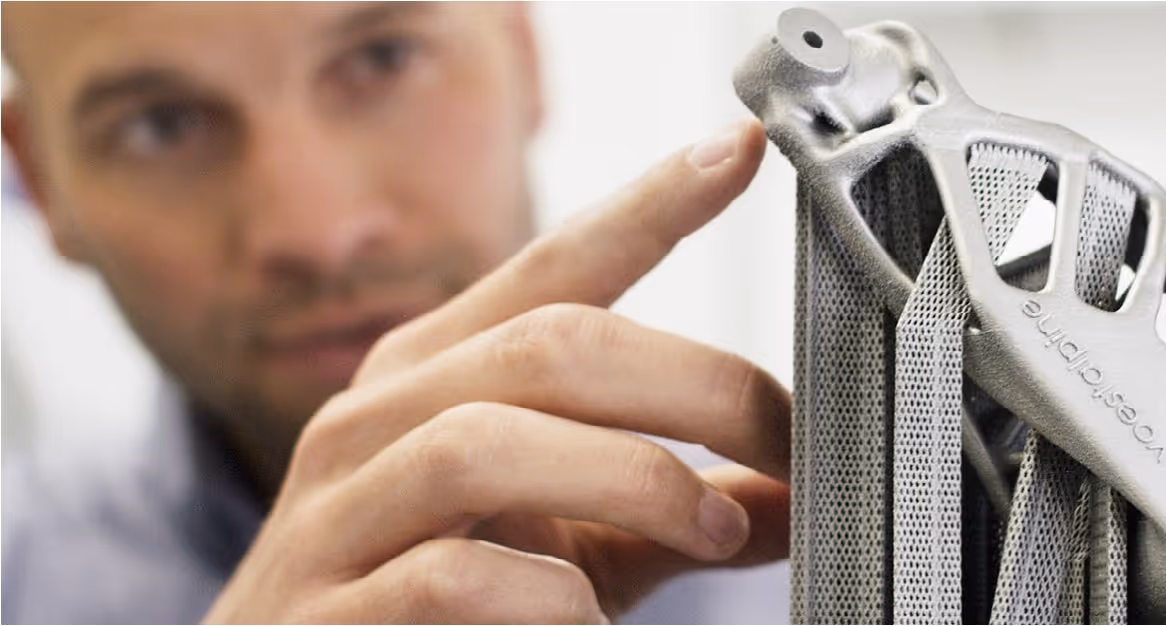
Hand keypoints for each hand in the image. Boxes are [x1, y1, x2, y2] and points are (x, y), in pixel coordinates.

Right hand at [204, 120, 788, 622]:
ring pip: (484, 442)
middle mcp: (379, 416)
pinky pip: (447, 577)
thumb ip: (673, 509)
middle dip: (694, 386)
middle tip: (786, 442)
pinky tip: (587, 616)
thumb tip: (798, 491)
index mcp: (440, 372)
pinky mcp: (329, 612)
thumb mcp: (572, 540)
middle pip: (552, 344)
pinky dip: (545, 594)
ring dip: (632, 480)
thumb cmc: (440, 607)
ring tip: (710, 531)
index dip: (651, 203)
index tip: (739, 150)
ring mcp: (339, 511)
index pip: (555, 266)